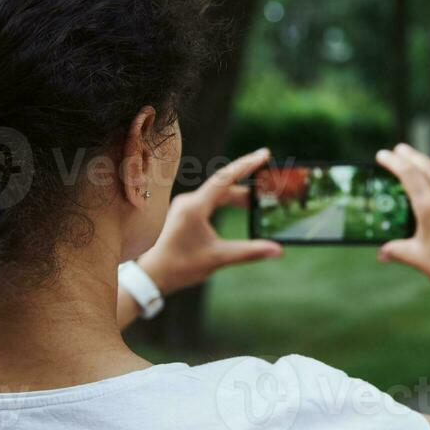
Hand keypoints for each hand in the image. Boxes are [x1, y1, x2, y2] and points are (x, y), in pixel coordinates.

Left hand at [137, 147, 282, 294]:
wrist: (152, 275)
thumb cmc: (180, 266)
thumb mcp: (218, 258)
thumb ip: (249, 252)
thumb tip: (277, 250)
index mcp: (195, 206)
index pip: (225, 179)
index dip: (247, 165)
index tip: (265, 154)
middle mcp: (189, 201)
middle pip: (224, 185)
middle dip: (248, 185)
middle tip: (270, 185)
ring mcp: (186, 206)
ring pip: (218, 194)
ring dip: (239, 197)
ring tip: (259, 202)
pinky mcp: (186, 212)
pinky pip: (211, 200)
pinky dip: (228, 202)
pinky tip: (241, 208)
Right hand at [375, 143, 429, 295]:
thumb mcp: (418, 259)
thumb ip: (397, 251)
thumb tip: (382, 253)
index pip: (409, 175)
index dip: (394, 162)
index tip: (382, 155)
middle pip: (427, 167)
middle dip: (411, 155)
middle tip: (399, 149)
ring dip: (428, 164)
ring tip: (418, 162)